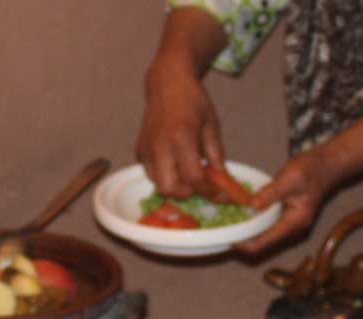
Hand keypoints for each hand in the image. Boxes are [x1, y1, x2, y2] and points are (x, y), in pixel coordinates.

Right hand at [137, 62, 225, 199]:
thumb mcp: (212, 126)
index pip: (193, 177)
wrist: (167, 82)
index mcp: (181, 137)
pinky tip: (176, 162)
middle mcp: (160, 146)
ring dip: (176, 185)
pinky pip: (152, 173)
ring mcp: (146, 149)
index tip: (219, 191)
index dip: (208, 190)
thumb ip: (216, 156)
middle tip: (200, 183)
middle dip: (188, 192)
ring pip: (158, 185)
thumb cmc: (193, 101)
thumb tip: (222, 182)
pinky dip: (166, 175)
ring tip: (189, 171)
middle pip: (170, 189)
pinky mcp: (139, 150)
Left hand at [235, 148, 339, 254]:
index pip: (265, 241)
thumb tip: (252, 205)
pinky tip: (243, 213)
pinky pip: (268, 222)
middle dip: (245, 238)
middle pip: (264, 240)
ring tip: (230, 224)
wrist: (328, 163)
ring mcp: (290, 221)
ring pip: (265, 232)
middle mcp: (292, 226)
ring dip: (249, 229)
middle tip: (225, 232)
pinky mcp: (287, 213)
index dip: (246, 243)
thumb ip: (271, 193)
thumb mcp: (289, 179)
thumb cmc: (311, 170)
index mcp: (294, 222)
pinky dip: (255, 219)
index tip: (229, 240)